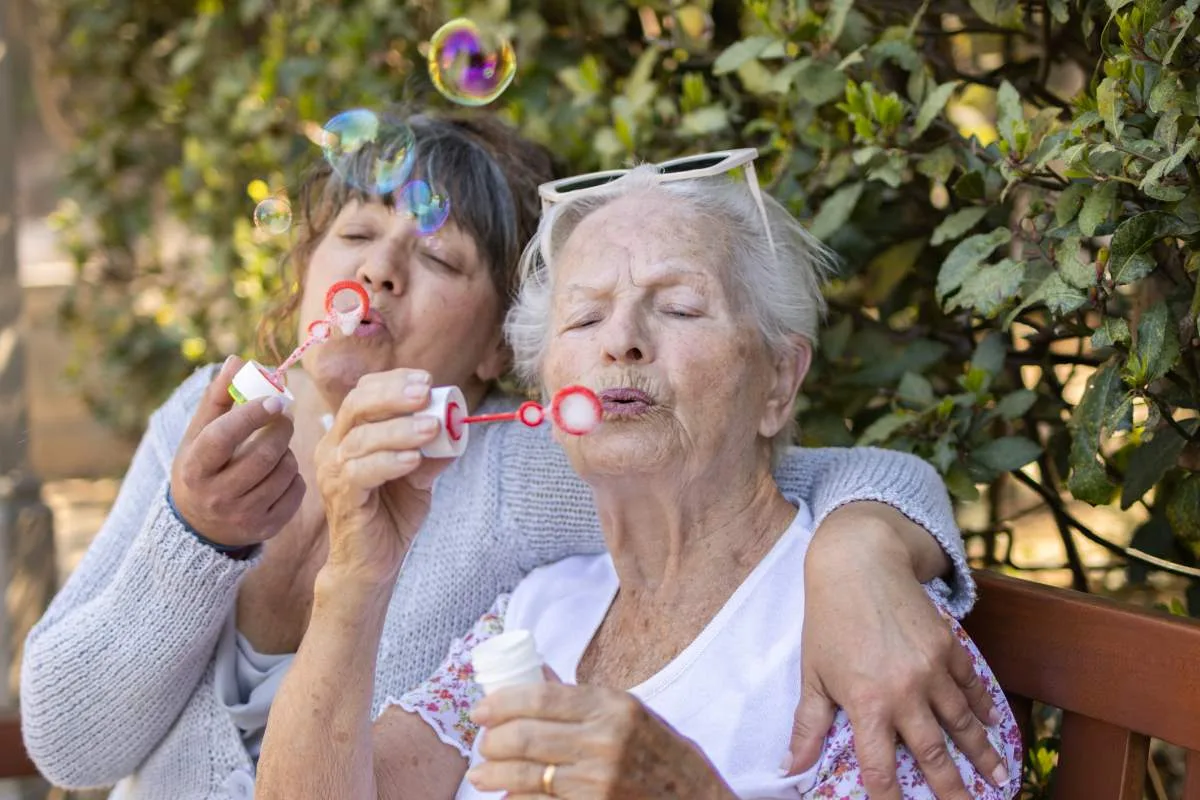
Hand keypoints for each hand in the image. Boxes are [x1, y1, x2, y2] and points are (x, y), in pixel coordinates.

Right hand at [170, 356, 303, 547]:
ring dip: (288, 451)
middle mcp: (216, 496)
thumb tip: (238, 360)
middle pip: (263, 455)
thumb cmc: (202, 465)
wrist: (198, 524)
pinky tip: (279, 473)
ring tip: (276, 447)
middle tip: (283, 416)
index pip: (223, 436)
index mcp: (194, 468)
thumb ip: (219, 397)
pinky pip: (296, 491)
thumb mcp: (199, 434)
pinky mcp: (265, 528)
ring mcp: (242, 516)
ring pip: (284, 471)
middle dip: (281, 429)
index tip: (276, 398)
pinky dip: (294, 475)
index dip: (251, 415)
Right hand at [315, 368, 446, 584]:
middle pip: (356, 406)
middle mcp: (335, 447)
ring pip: (361, 439)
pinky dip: (388, 461)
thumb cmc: (390, 514)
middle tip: (425, 393)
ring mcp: (333, 472)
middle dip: (393, 395)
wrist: (372, 563)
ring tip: (431, 428)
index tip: (426, 379)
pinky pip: (360, 472)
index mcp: (350, 434)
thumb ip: (432, 452)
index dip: (393, 382)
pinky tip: (412, 459)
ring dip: (399, 430)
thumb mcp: (419, 477)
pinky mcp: (341, 497)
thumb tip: (456, 428)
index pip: (364, 393)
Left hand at [467, 677, 735, 799]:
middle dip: (491, 741)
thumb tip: (533, 676)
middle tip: (482, 744)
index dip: (500, 702)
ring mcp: (599, 781)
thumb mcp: (629, 713)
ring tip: (481, 775)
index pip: (540, 696)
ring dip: (493, 775)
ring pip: (524, 776)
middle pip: (525, 735)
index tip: (480, 710)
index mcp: (612, 706)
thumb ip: (581, 699)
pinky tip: (508, 799)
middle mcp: (604, 740)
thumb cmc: (661, 754)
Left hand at [788, 527, 1005, 799]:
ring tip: (1000, 780)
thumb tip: (791, 768)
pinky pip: (970, 685)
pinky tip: (994, 725)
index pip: (881, 767)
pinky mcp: (948, 647)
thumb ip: (807, 725)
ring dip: (983, 754)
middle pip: (933, 754)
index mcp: (867, 703)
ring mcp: (931, 670)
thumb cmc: (828, 619)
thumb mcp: (811, 673)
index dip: (890, 799)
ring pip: (962, 723)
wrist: (859, 562)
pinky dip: (983, 707)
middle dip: (952, 789)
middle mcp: (904, 693)